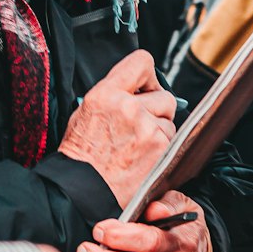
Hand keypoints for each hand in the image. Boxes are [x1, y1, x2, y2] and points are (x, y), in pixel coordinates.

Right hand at [58, 50, 174, 208]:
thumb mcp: (85, 113)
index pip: (141, 62)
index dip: (147, 75)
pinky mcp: (159, 148)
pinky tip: (143, 157)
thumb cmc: (81, 156)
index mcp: (106, 94)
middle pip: (164, 95)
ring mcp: (146, 128)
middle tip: (141, 124)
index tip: (145, 86)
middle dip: (156, 108)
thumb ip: (112, 95)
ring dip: (159, 130)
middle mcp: (128, 107)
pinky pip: (172, 140)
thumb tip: (135, 87)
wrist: (82, 190)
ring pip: (170, 120)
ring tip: (137, 145)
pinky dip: (162, 148)